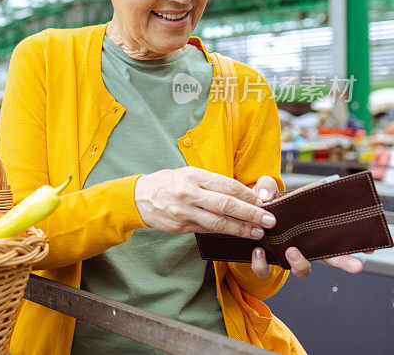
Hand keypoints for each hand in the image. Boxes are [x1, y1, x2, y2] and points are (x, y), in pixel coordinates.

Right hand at [134, 167, 275, 238]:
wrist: (140, 197)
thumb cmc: (170, 183)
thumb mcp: (190, 174)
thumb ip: (214, 184)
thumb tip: (245, 195)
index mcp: (194, 176)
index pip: (228, 186)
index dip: (249, 195)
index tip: (264, 202)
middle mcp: (189, 193)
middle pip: (226, 205)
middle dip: (251, 214)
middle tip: (269, 220)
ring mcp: (184, 211)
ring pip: (218, 222)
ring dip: (241, 228)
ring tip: (257, 232)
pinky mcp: (180, 226)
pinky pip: (207, 231)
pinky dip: (224, 233)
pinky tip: (236, 234)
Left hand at [250, 176, 365, 278]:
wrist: (237, 223)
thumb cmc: (257, 210)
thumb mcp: (264, 193)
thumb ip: (266, 188)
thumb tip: (265, 196)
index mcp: (305, 230)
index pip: (334, 237)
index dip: (353, 243)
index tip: (371, 247)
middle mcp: (300, 246)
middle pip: (329, 258)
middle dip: (344, 262)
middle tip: (356, 266)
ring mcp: (283, 257)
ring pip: (302, 269)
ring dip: (301, 263)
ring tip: (292, 251)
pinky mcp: (264, 264)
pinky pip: (265, 270)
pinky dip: (262, 264)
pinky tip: (258, 252)